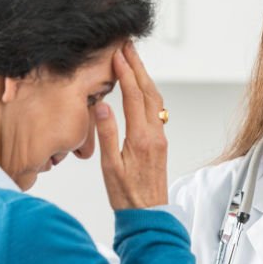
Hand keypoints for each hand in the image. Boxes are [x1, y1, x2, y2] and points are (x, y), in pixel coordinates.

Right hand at [94, 42, 168, 209]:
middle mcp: (155, 134)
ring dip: (145, 78)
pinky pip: (157, 110)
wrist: (148, 216)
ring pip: (155, 100)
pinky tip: (141, 89)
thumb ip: (107, 134)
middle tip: (128, 47)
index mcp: (141, 138)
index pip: (134, 96)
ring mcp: (160, 138)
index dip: (126, 72)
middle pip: (149, 92)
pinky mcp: (160, 143)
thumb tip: (102, 105)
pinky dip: (148, 93)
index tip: (118, 54)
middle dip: (138, 67)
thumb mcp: (110, 166)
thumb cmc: (126, 196)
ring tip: (134, 61)